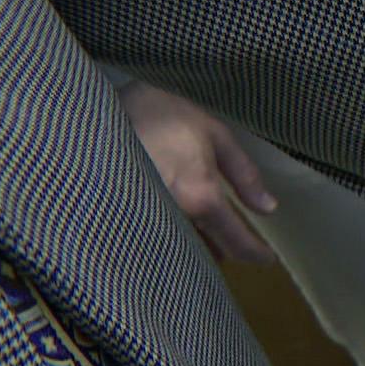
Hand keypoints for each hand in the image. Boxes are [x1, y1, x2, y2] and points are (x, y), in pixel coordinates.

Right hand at [116, 80, 279, 263]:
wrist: (96, 107)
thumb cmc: (162, 111)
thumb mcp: (213, 132)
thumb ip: (243, 173)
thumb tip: (268, 208)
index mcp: (200, 197)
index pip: (237, 243)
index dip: (256, 254)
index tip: (267, 258)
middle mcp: (174, 217)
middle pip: (208, 254)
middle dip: (225, 250)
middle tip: (235, 240)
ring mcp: (146, 221)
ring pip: (182, 251)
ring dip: (197, 248)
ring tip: (206, 233)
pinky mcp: (125, 219)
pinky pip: (157, 241)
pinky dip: (171, 240)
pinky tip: (176, 227)